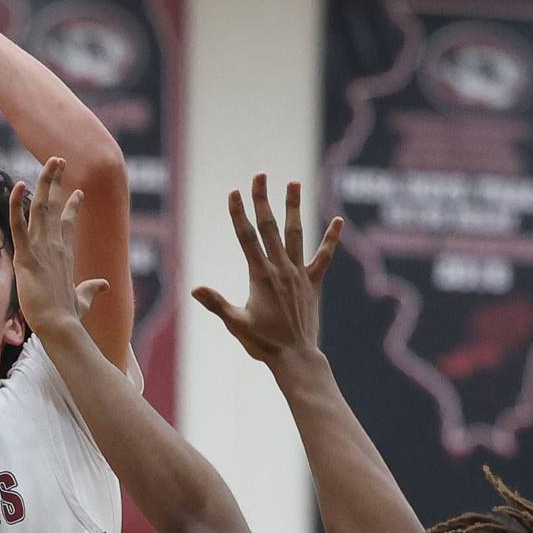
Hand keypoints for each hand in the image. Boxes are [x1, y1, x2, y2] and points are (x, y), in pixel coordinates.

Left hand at [10, 157, 108, 335]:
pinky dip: (17, 204)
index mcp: (66, 255)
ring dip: (46, 182)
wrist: (59, 326)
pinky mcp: (26, 255)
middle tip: (59, 161)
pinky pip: (18, 225)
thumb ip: (91, 289)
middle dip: (57, 181)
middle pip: (55, 206)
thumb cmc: (69, 317)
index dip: (71, 206)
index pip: (68, 223)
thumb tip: (104, 285)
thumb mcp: (83, 299)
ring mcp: (42, 248)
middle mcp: (55, 246)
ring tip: (51, 161)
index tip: (76, 191)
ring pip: (42, 207)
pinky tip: (17, 185)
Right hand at [192, 174, 341, 365]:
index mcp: (260, 276)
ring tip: (292, 183)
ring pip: (295, 234)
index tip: (234, 192)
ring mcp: (298, 274)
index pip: (246, 238)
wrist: (295, 356)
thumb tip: (194, 289)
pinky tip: (338, 220)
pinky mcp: (313, 283)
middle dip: (263, 200)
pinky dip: (331, 239)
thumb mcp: (236, 323)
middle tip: (260, 175)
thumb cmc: (263, 342)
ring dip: (293, 207)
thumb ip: (217, 304)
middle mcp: (280, 269)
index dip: (239, 214)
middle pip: (269, 227)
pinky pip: (324, 256)